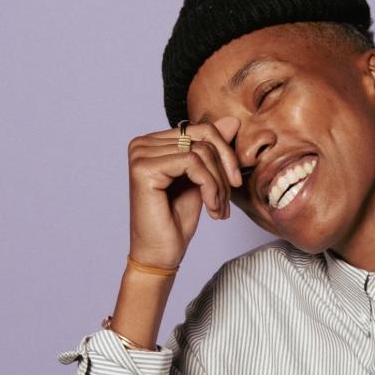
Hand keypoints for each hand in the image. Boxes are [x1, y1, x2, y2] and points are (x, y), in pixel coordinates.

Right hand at [126, 116, 241, 270]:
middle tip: (226, 201)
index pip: (202, 129)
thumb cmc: (176, 221)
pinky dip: (210, 187)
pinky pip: (192, 163)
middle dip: (223, 170)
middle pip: (203, 138)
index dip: (225, 154)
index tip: (233, 184)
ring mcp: (140, 154)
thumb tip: (232, 120)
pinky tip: (211, 209)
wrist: (160, 254)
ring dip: (218, 184)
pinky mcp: (143, 168)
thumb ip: (213, 149)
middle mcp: (142, 143)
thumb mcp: (203, 179)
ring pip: (201, 151)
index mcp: (154, 142)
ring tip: (218, 209)